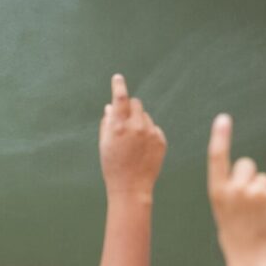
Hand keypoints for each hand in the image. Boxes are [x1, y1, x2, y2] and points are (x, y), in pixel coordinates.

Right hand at [99, 74, 166, 198]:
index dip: (118, 86)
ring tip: (133, 143)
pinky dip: (148, 134)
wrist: (131, 188)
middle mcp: (136, 126)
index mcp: (119, 126)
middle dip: (130, 109)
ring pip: (146, 116)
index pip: (120, 98)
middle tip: (125, 123)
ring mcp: (150, 133)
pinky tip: (142, 150)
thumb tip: (111, 106)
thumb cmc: (113, 166)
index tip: (118, 78)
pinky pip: (154, 128)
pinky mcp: (161, 140)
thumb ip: (107, 123)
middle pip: (136, 103)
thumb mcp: (104, 144)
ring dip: (139, 122)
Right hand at [207, 114, 265, 265]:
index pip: (217, 159)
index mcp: (217, 193)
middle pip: (246, 164)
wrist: (252, 260)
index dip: (220, 137)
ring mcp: (257, 192)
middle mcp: (235, 189)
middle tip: (249, 202)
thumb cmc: (236, 237)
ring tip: (260, 214)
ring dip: (264, 191)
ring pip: (264, 177)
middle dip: (249, 176)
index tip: (223, 119)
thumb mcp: (223, 212)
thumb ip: (231, 190)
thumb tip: (248, 173)